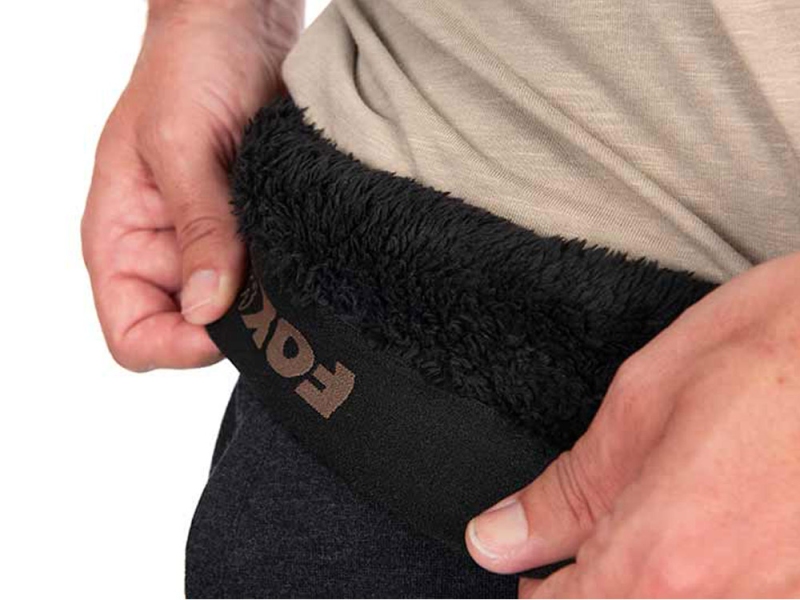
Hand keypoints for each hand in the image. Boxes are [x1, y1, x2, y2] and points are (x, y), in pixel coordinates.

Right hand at [82, 0, 301, 369]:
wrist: (240, 25)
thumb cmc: (188, 65)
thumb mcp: (180, 145)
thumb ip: (197, 229)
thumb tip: (206, 309)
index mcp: (121, 238)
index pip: (133, 334)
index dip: (177, 345)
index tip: (227, 324)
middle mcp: (162, 251)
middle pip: (190, 330)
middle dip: (232, 323)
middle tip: (274, 295)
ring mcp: (209, 241)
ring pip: (236, 308)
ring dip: (265, 298)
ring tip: (290, 264)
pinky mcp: (249, 227)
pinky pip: (266, 274)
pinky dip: (285, 273)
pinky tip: (302, 250)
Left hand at [466, 250, 799, 596]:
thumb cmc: (784, 348)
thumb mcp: (645, 402)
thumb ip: (568, 491)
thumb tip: (500, 539)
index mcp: (665, 558)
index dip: (538, 590)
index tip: (531, 566)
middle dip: (596, 586)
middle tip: (587, 543)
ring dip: (656, 579)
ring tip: (665, 511)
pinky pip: (743, 592)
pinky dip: (712, 572)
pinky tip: (720, 518)